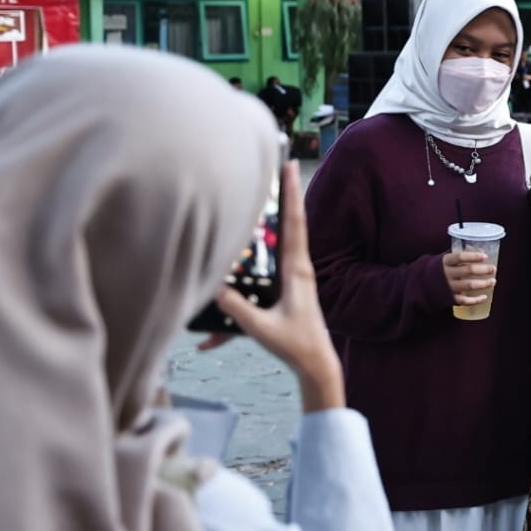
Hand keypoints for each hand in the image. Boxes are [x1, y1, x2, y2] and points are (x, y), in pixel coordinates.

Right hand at [205, 163, 343, 411]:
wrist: (316, 364)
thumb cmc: (295, 346)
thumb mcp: (262, 328)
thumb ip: (237, 308)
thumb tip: (214, 287)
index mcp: (298, 271)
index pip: (295, 224)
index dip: (292, 194)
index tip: (291, 166)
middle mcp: (299, 268)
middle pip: (291, 223)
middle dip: (285, 195)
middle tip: (281, 166)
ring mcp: (296, 277)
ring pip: (282, 241)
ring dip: (276, 219)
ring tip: (269, 194)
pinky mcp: (289, 288)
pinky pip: (274, 267)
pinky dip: (265, 260)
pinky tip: (251, 273)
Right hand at [442, 249, 495, 306]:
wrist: (422, 285)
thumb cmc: (439, 269)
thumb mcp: (445, 258)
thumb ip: (459, 254)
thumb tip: (478, 249)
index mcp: (446, 261)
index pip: (460, 256)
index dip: (473, 256)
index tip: (485, 256)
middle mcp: (446, 274)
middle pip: (467, 271)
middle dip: (483, 270)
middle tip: (493, 269)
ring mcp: (448, 287)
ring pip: (469, 285)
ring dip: (483, 284)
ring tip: (493, 281)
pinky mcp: (450, 298)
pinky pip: (464, 300)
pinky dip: (476, 300)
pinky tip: (485, 297)